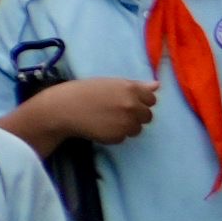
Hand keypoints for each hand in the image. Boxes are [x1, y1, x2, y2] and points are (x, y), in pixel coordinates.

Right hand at [24, 74, 160, 151]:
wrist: (64, 108)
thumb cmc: (84, 91)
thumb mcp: (110, 83)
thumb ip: (136, 86)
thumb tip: (157, 85)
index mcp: (131, 88)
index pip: (151, 100)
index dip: (140, 102)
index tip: (127, 102)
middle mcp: (132, 105)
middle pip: (147, 116)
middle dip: (135, 116)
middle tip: (116, 112)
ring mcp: (126, 122)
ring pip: (137, 129)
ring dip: (126, 126)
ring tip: (107, 120)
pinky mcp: (118, 136)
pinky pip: (124, 137)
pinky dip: (115, 134)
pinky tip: (101, 126)